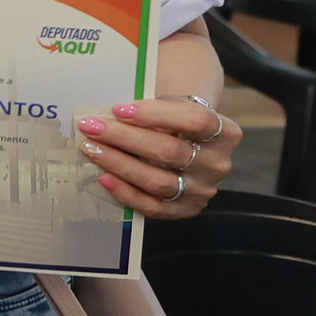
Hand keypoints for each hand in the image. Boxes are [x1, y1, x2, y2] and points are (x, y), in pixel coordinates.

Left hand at [79, 91, 237, 220]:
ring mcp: (202, 190)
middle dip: (125, 138)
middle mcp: (217, 164)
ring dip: (119, 164)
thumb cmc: (175, 121)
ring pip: (158, 180)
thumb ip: (152, 108)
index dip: (155, 114)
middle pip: (169, 151)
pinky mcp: (185, 209)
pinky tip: (104, 178)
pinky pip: (153, 206)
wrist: (189, 144)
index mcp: (225, 133)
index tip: (118, 109)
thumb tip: (109, 113)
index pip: (194, 120)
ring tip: (91, 149)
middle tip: (92, 127)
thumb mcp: (174, 106)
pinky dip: (126, 193)